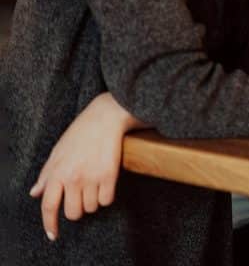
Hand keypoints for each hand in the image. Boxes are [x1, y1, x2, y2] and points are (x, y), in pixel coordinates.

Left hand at [30, 92, 139, 240]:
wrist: (105, 117)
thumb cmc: (80, 133)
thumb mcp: (57, 152)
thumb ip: (46, 175)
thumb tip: (35, 193)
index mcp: (57, 173)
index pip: (49, 206)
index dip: (49, 224)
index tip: (53, 235)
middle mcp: (73, 178)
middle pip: (73, 213)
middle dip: (77, 209)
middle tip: (81, 197)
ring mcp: (92, 178)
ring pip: (91, 208)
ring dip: (93, 201)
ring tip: (94, 185)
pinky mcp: (110, 176)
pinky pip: (107, 200)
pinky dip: (107, 196)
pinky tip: (106, 184)